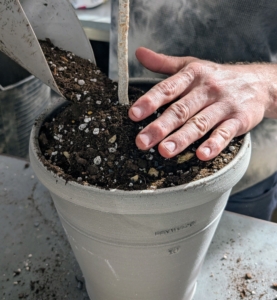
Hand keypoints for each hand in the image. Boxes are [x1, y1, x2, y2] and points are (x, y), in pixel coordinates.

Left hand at [129, 47, 276, 160]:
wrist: (257, 82)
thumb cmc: (216, 77)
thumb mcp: (191, 65)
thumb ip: (164, 63)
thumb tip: (139, 53)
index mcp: (192, 75)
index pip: (168, 88)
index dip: (150, 101)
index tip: (133, 114)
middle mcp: (207, 89)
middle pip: (181, 110)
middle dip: (160, 126)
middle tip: (142, 141)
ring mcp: (223, 105)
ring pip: (200, 123)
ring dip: (181, 138)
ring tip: (164, 151)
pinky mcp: (239, 120)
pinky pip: (225, 133)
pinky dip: (214, 144)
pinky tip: (202, 155)